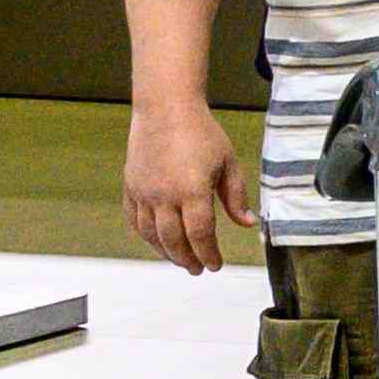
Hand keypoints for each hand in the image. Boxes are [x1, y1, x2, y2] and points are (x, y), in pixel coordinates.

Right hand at [122, 98, 249, 275]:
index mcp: (193, 191)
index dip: (208, 254)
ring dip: (166, 252)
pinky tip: (157, 242)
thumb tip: (246, 224)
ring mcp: (144, 193)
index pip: (200, 235)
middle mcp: (165, 196)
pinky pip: (135, 220)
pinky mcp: (131, 187)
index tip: (215, 265)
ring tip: (181, 260)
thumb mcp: (228, 163)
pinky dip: (146, 236)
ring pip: (152, 235)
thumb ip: (236, 197)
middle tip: (198, 269)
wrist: (165, 109)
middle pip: (175, 241)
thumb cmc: (200, 133)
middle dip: (188, 259)